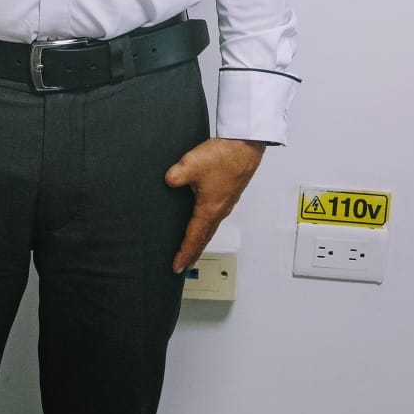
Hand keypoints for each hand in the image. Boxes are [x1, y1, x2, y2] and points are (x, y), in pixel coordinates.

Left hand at [164, 137, 265, 273]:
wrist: (245, 146)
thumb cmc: (223, 157)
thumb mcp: (190, 165)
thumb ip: (175, 176)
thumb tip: (168, 182)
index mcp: (209, 210)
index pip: (193, 238)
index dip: (184, 253)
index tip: (177, 267)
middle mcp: (219, 211)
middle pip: (204, 238)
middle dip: (194, 252)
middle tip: (185, 265)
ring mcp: (226, 203)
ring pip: (211, 228)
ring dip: (202, 240)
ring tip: (194, 248)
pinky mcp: (229, 194)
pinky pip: (216, 217)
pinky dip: (208, 226)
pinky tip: (205, 219)